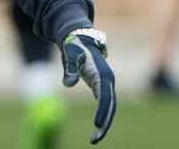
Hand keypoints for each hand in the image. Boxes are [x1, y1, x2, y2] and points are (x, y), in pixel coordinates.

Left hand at [63, 28, 116, 143]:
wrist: (79, 39)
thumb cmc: (74, 46)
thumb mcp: (70, 55)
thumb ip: (70, 69)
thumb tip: (67, 85)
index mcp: (102, 74)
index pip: (104, 96)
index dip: (102, 111)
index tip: (96, 125)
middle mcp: (108, 81)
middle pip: (110, 106)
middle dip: (104, 123)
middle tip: (95, 139)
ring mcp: (106, 84)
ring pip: (109, 108)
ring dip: (104, 124)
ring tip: (94, 140)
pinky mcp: (101, 87)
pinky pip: (104, 106)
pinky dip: (101, 118)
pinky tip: (96, 130)